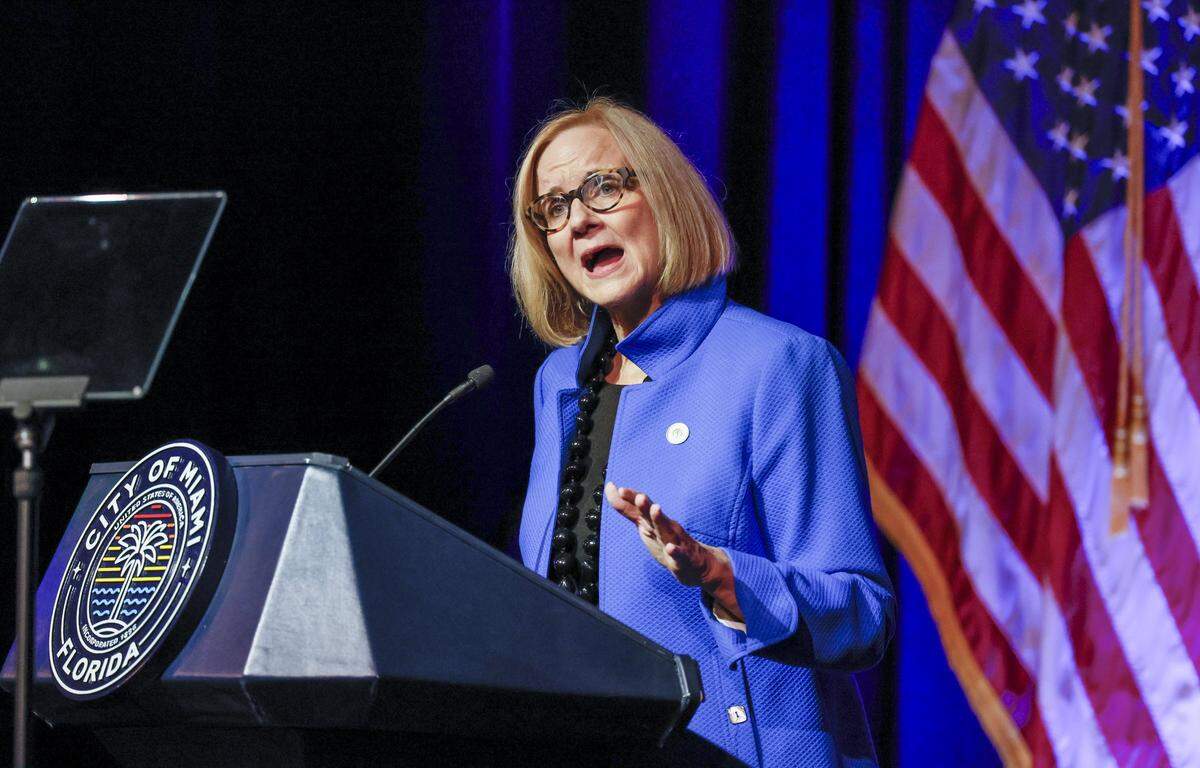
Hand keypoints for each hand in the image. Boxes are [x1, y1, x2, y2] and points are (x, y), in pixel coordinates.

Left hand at [605, 482, 742, 621]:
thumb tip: (612, 489)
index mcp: (653, 521)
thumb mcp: (645, 524)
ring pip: (666, 530)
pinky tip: (670, 548)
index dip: (628, 498)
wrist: (695, 564)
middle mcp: (664, 527)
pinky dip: (675, 551)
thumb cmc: (667, 541)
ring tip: (656, 509)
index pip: (639, 507)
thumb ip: (628, 509)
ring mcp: (675, 541)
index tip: (617, 488)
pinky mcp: (684, 558)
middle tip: (640, 496)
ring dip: (660, 520)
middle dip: (646, 506)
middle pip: (652, 515)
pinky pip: (679, 555)